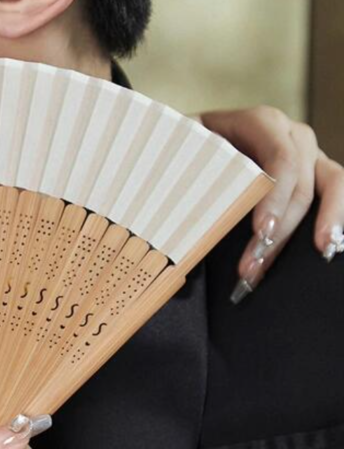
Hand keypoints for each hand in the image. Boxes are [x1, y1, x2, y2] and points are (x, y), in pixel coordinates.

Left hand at [198, 107, 343, 301]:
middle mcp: (289, 135)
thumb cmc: (184, 151)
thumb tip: (182, 220)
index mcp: (258, 122)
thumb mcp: (180, 154)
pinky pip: (333, 191)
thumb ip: (184, 175)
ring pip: (328, 185)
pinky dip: (334, 217)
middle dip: (281, 229)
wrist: (189, 146)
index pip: (280, 156)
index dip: (275, 195)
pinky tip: (327, 245)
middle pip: (301, 181)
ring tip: (316, 253)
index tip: (261, 231)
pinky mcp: (315, 173)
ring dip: (319, 224)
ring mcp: (307, 153)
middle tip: (255, 266)